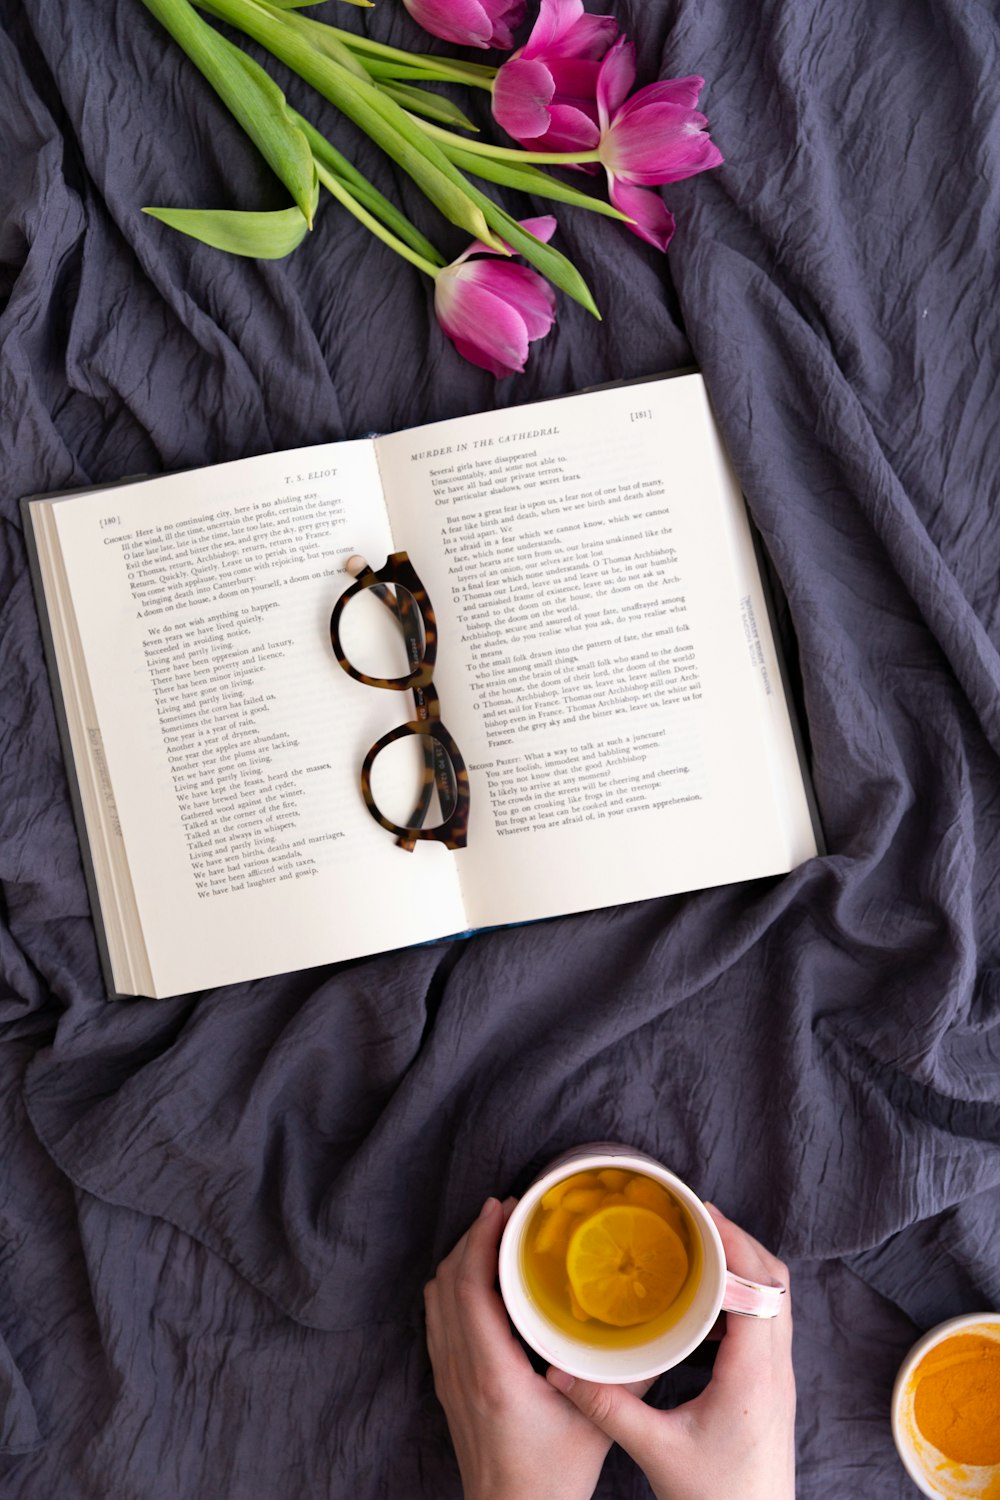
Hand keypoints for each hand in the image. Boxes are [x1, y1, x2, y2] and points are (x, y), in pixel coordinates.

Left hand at [425, 1196, 619, 1499]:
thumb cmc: (553, 1478)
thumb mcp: (597, 1424)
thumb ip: (626, 1379)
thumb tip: (662, 1332)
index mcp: (492, 1373)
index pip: (470, 1288)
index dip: (482, 1239)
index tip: (503, 1208)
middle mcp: (460, 1370)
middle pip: (448, 1284)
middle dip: (472, 1238)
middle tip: (504, 1211)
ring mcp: (448, 1379)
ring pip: (436, 1299)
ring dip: (460, 1260)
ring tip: (493, 1236)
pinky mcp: (448, 1387)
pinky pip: (437, 1321)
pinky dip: (453, 1288)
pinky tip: (480, 1281)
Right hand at [546, 1204, 795, 1499]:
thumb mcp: (656, 1452)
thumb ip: (608, 1407)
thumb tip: (560, 1370)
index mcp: (753, 1375)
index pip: (755, 1288)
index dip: (732, 1245)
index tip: (699, 1215)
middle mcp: (776, 1369)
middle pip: (774, 1281)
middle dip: (738, 1241)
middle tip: (695, 1218)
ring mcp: (780, 1378)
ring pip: (775, 1300)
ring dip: (743, 1266)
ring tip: (699, 1249)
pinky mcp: (773, 1387)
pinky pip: (766, 1322)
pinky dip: (742, 1296)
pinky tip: (705, 1303)